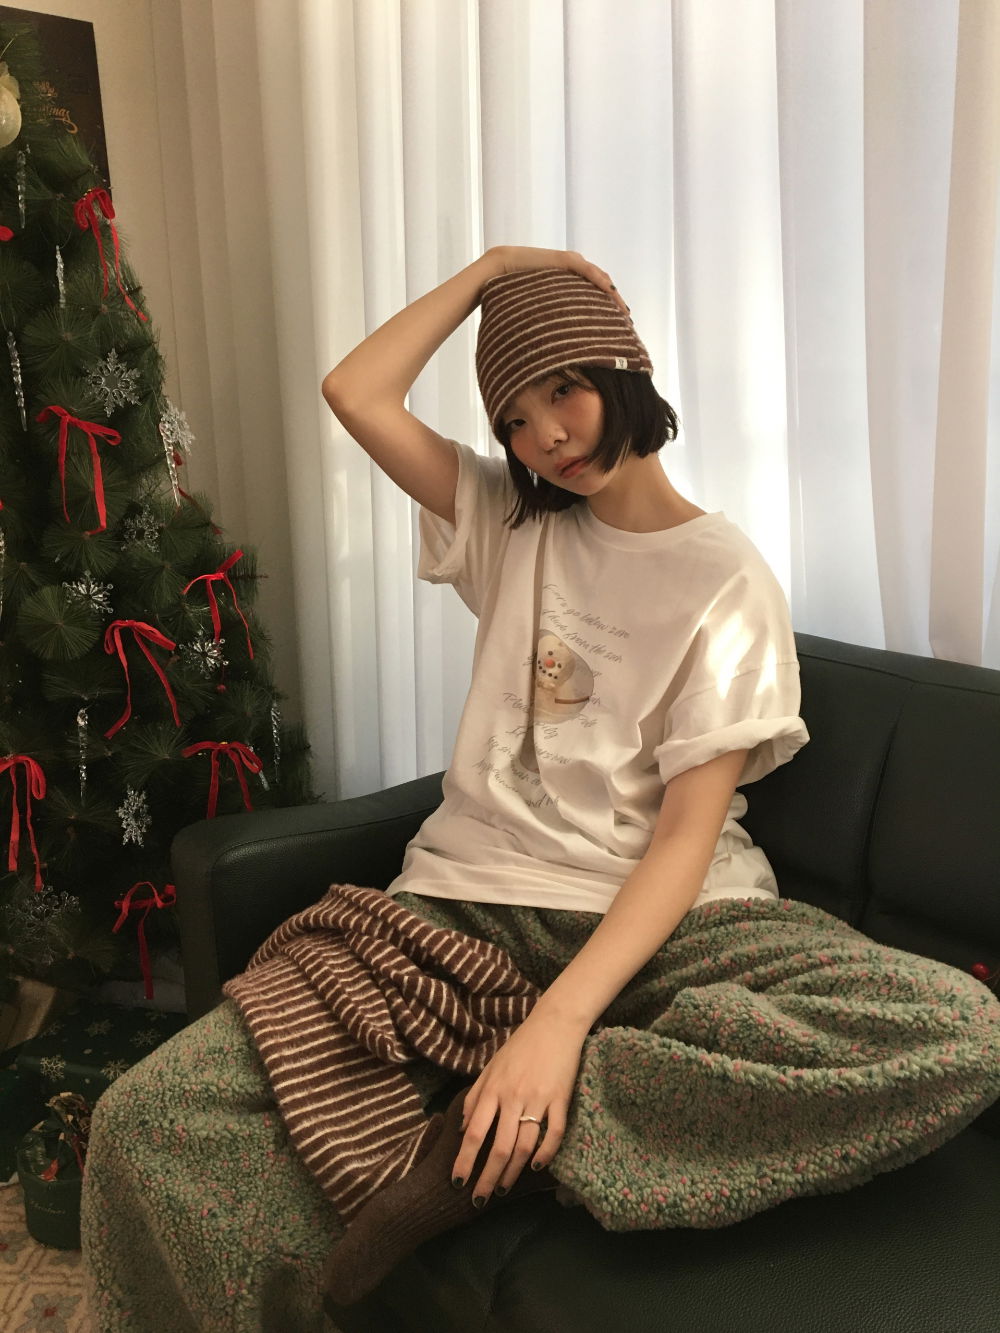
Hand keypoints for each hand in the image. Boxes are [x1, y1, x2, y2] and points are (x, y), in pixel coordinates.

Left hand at [451, 1008, 586, 1202]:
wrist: (554, 1024)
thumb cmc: (519, 1047)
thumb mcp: (490, 1069)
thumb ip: (475, 1098)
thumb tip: (461, 1129)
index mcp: (493, 1090)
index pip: (474, 1133)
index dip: (465, 1160)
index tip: (457, 1181)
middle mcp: (513, 1097)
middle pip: (498, 1147)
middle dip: (486, 1177)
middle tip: (479, 1199)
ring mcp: (538, 1099)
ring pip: (524, 1146)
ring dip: (512, 1173)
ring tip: (502, 1188)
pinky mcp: (561, 1100)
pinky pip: (554, 1134)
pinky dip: (545, 1155)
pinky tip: (535, 1168)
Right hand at [485, 245, 629, 318]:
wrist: (499, 273)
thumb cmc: (514, 293)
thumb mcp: (539, 309)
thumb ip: (551, 319)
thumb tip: (554, 346)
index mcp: (570, 282)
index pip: (595, 295)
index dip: (608, 309)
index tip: (618, 326)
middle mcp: (574, 271)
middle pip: (603, 287)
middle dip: (616, 304)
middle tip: (627, 322)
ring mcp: (571, 263)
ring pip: (600, 279)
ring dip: (613, 295)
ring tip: (623, 311)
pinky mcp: (565, 260)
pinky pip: (588, 271)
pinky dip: (600, 281)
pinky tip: (611, 292)